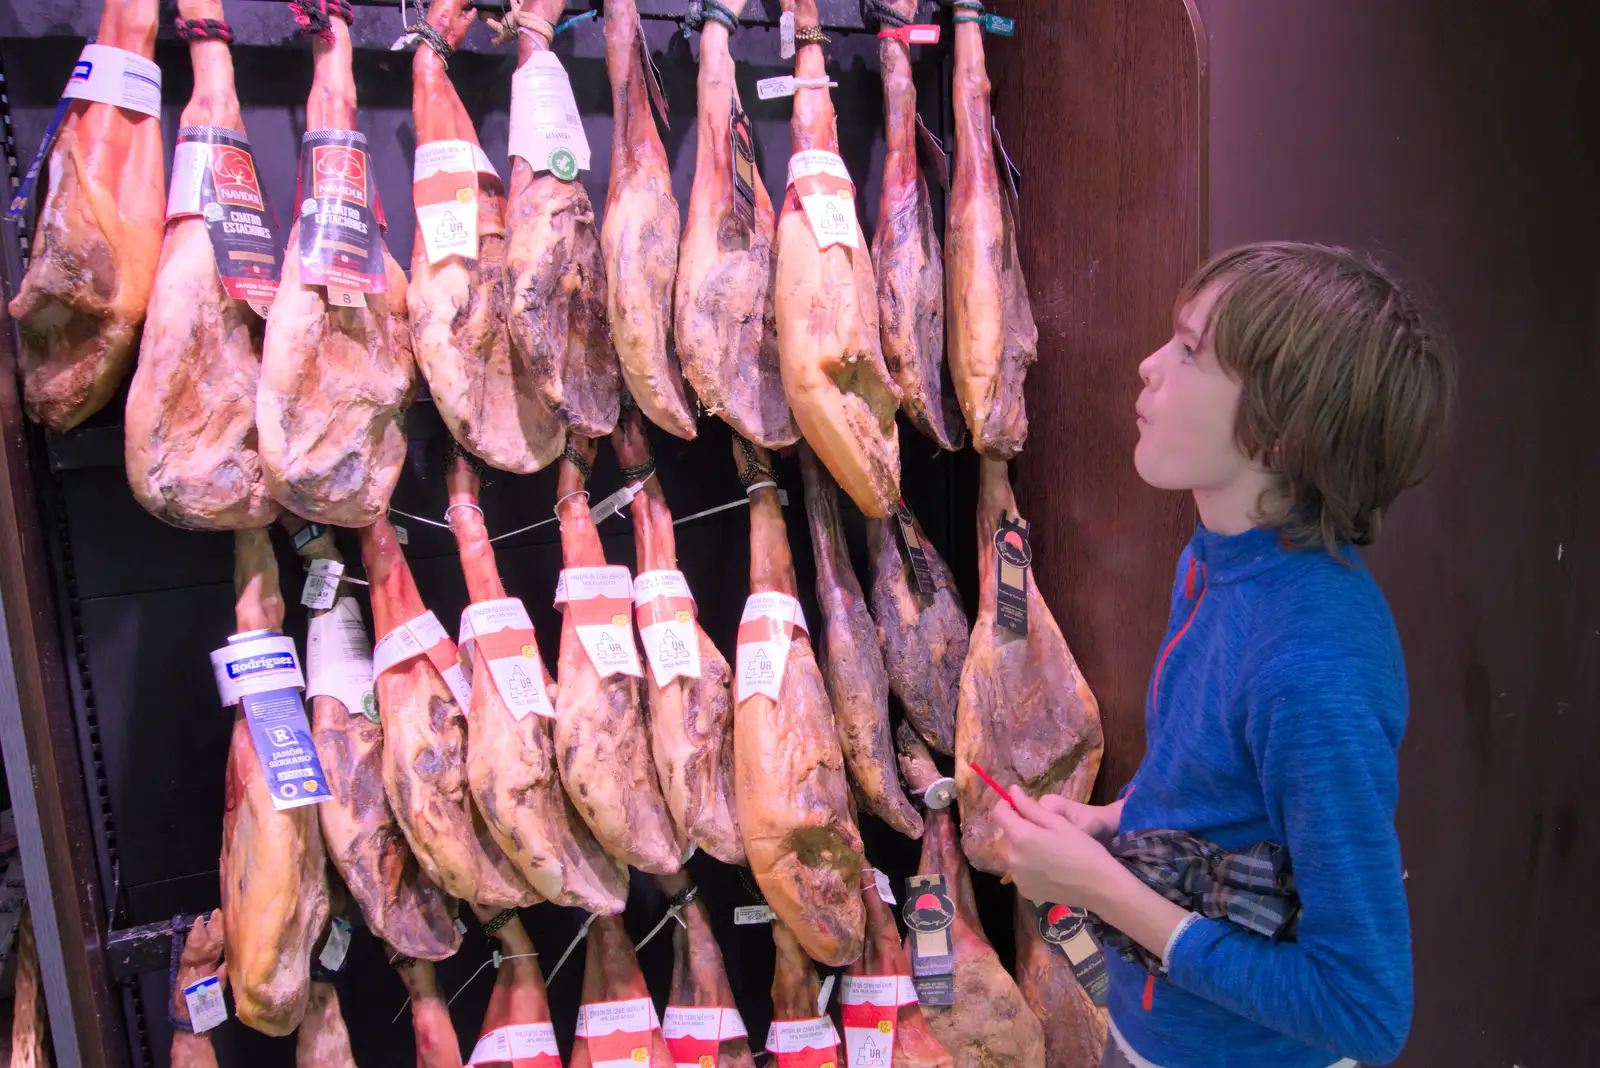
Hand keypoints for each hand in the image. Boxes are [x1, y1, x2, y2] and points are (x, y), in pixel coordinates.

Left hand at [995, 786, 1122, 911]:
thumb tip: (1011, 791)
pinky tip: (1049, 868)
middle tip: (1047, 832)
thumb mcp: (1058, 822)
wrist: (1099, 887)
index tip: (1022, 806)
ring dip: (1024, 848)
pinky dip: (1029, 866)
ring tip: (1050, 851)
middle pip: (1008, 834)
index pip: (999, 813)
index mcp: (1020, 836)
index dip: (1008, 805)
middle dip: (1020, 828)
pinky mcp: (1024, 891)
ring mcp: (1017, 877)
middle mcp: (1012, 857)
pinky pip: (1020, 871)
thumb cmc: (1083, 849)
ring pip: (1013, 853)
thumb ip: (1030, 807)